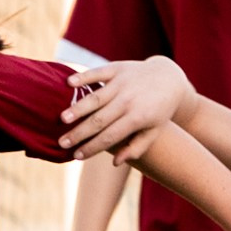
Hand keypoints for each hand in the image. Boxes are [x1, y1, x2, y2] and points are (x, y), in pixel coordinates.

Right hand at [61, 57, 193, 163]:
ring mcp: (123, 82)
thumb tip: (115, 163)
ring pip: (96, 98)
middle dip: (79, 133)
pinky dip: (84, 77)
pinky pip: (98, 72)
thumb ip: (136, 147)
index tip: (76, 155)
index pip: (110, 136)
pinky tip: (69, 83)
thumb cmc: (159, 110)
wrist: (169, 78)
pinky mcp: (118, 68)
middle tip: (62, 142)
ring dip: (78, 108)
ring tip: (62, 119)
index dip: (92, 147)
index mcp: (138, 118)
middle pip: (99, 120)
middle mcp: (129, 100)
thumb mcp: (154, 131)